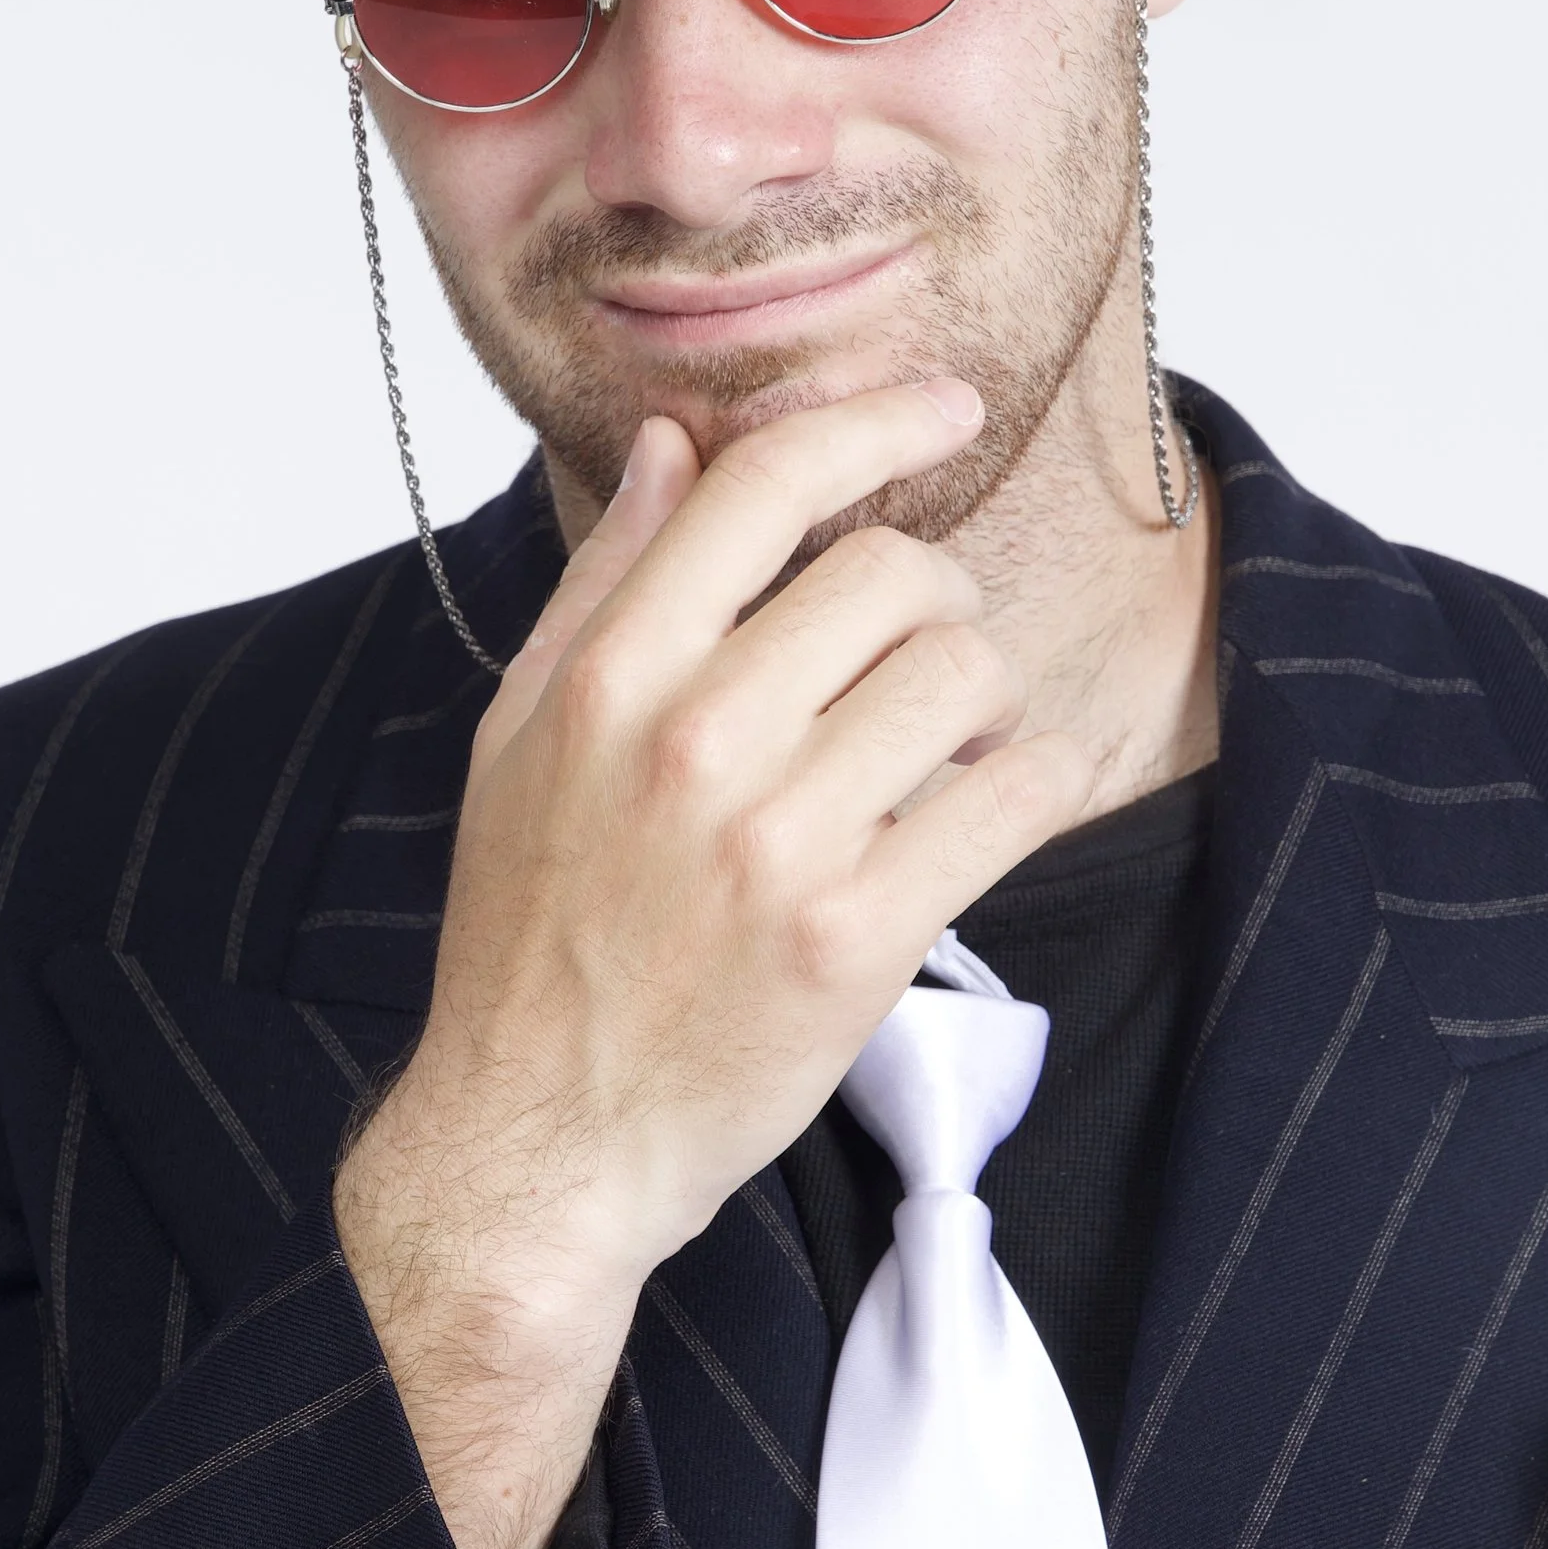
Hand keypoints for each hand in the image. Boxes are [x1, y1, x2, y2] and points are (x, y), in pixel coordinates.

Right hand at [334, 384, 1092, 1548]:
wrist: (542, 1141)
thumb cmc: (530, 939)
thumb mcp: (523, 740)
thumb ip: (607, 585)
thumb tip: (675, 448)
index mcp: (610, 678)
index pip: (767, 485)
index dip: (875, 421)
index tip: (941, 407)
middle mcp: (695, 742)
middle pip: (894, 573)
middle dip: (932, 599)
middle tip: (916, 655)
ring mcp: (780, 841)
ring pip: (964, 675)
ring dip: (977, 700)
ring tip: (932, 751)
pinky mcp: (858, 936)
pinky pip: (1010, 794)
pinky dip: (1024, 783)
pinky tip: (980, 806)